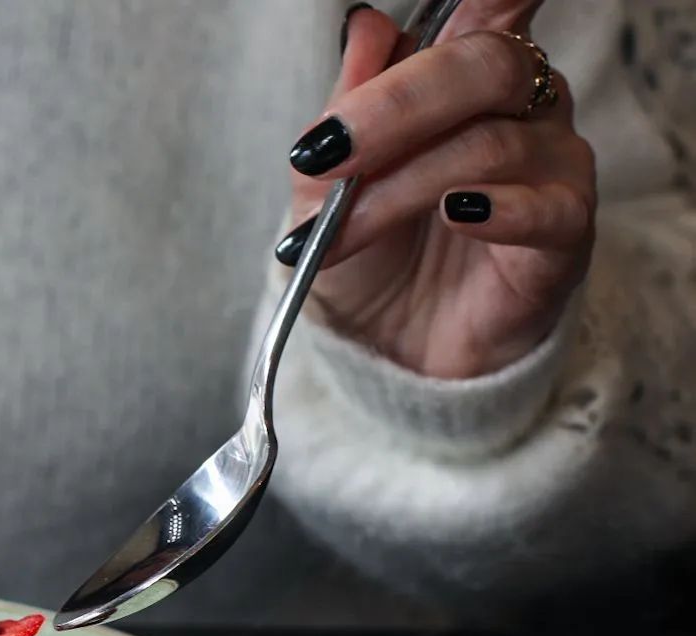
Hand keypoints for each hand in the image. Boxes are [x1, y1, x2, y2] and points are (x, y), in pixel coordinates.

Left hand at [277, 2, 595, 378]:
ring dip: (398, 190)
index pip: (492, 2)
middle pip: (485, 63)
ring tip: (342, 232)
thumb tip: (364, 25)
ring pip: (489, 144)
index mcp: (468, 70)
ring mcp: (551, 165)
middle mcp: (525, 102)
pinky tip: (454, 216)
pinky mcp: (565, 233)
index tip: (424, 12)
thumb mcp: (329, 178)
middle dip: (394, 106)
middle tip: (327, 155)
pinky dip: (495, 209)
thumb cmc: (371, 248)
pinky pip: (547, 205)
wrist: (389, 345)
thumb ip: (348, 102)